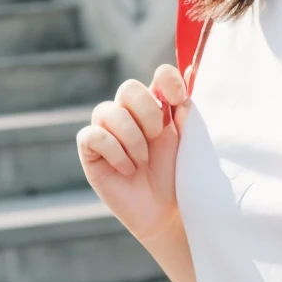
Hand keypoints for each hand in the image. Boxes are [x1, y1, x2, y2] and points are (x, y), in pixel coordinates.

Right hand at [77, 64, 188, 241]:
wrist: (166, 212)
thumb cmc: (177, 176)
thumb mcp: (187, 140)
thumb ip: (186, 108)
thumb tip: (192, 69)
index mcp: (158, 105)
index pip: (159, 75)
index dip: (167, 80)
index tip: (179, 99)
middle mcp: (130, 112)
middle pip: (129, 88)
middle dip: (147, 113)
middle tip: (156, 137)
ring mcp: (107, 129)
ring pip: (109, 111)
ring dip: (132, 139)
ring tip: (142, 162)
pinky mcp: (90, 150)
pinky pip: (93, 135)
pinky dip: (114, 152)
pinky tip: (127, 169)